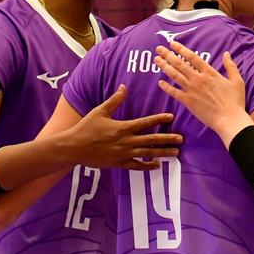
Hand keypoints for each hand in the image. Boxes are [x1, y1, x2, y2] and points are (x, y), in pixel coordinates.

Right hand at [61, 85, 180, 169]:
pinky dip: (147, 166)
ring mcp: (123, 154)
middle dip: (167, 139)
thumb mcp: (100, 111)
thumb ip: (115, 100)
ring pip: (147, 154)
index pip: (145, 122)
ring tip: (175, 153)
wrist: (73, 148)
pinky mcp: (119, 164)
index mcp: (122, 127)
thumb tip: (124, 86)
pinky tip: (157, 165)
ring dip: (162, 153)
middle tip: (181, 139)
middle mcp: (125, 141)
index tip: (171, 116)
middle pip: (151, 140)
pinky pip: (136, 166)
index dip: (159, 119)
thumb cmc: (86, 128)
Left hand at [154, 42, 249, 139]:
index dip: (181, 49)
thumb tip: (227, 54)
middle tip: (159, 49)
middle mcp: (198, 79)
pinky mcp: (189, 102)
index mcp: (210, 73)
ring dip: (164, 67)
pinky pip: (174, 93)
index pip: (192, 57)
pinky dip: (166, 87)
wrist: (230, 119)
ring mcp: (192, 90)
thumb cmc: (235, 101)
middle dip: (168, 55)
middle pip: (180, 64)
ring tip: (156, 60)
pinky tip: (160, 82)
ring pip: (175, 75)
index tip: (172, 43)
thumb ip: (231, 66)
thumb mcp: (237, 80)